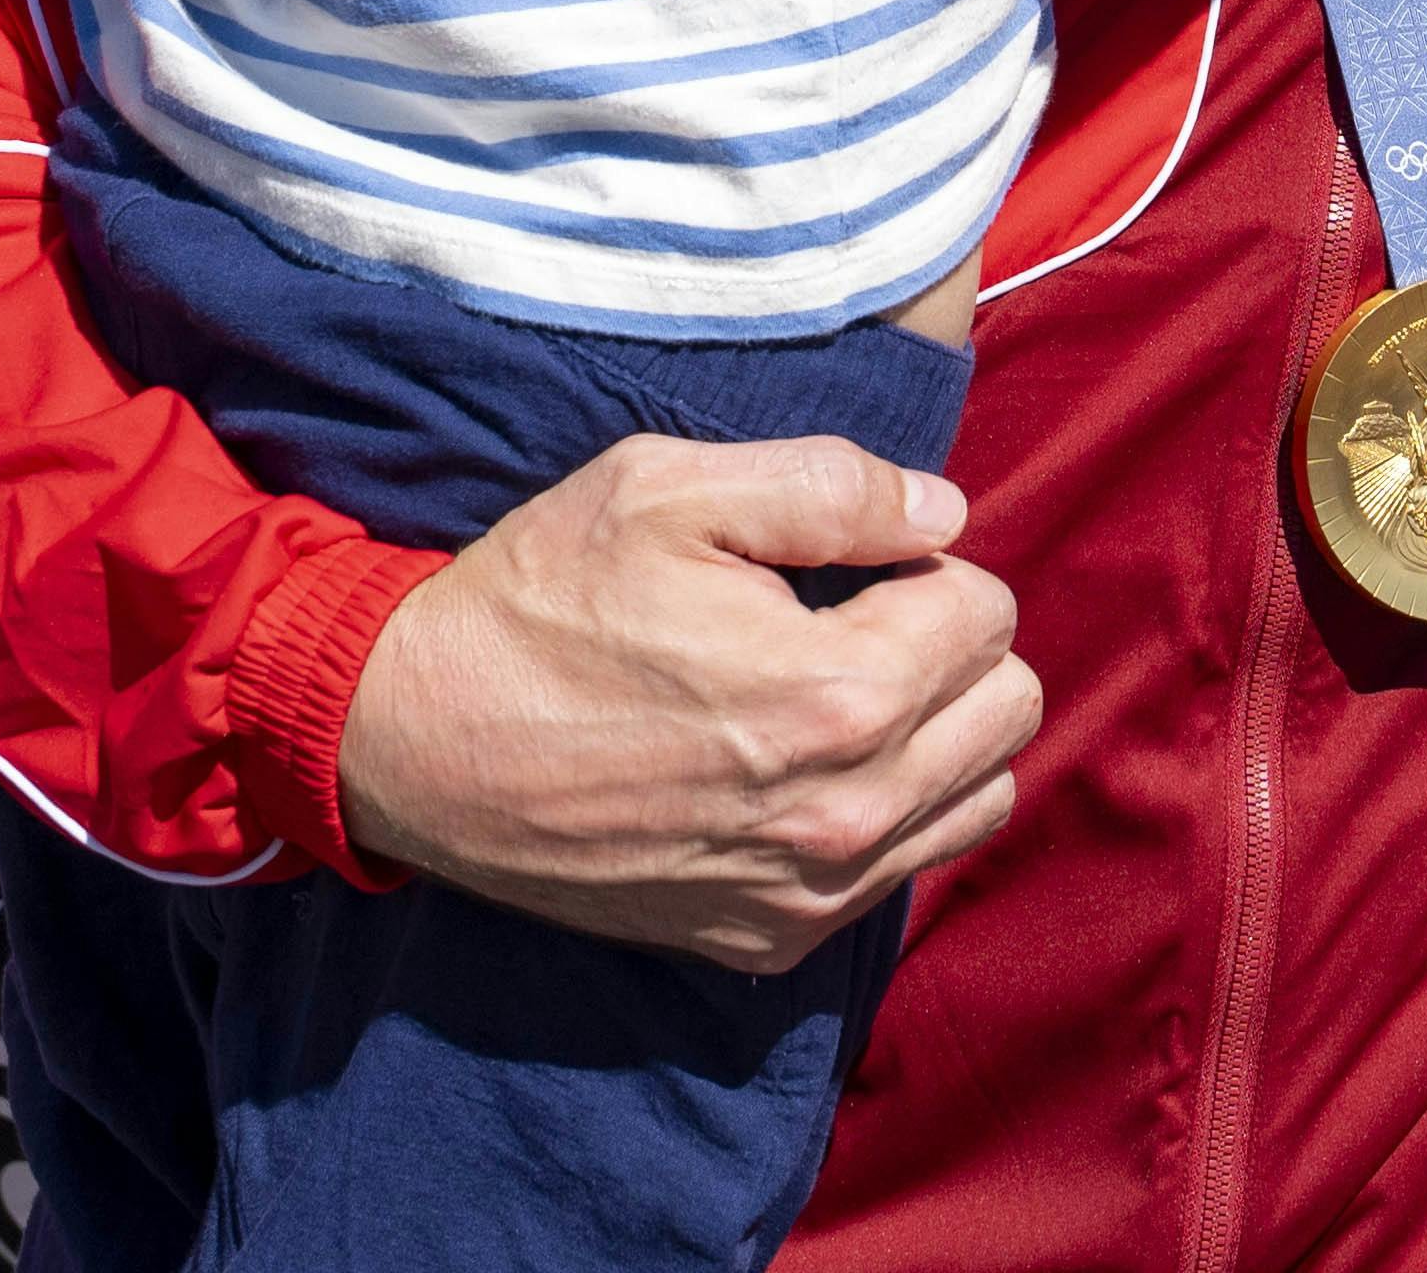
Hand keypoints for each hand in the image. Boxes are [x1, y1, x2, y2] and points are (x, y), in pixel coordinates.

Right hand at [334, 433, 1040, 971]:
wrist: (416, 742)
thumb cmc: (541, 601)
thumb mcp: (669, 487)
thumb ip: (833, 486)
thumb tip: (945, 514)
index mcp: (837, 692)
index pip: (988, 610)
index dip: (923, 564)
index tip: (846, 565)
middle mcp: (843, 812)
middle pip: (1010, 708)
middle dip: (951, 646)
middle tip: (854, 621)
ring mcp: (808, 891)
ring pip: (981, 799)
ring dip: (940, 735)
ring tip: (842, 692)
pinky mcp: (768, 940)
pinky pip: (905, 873)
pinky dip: (888, 814)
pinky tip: (804, 767)